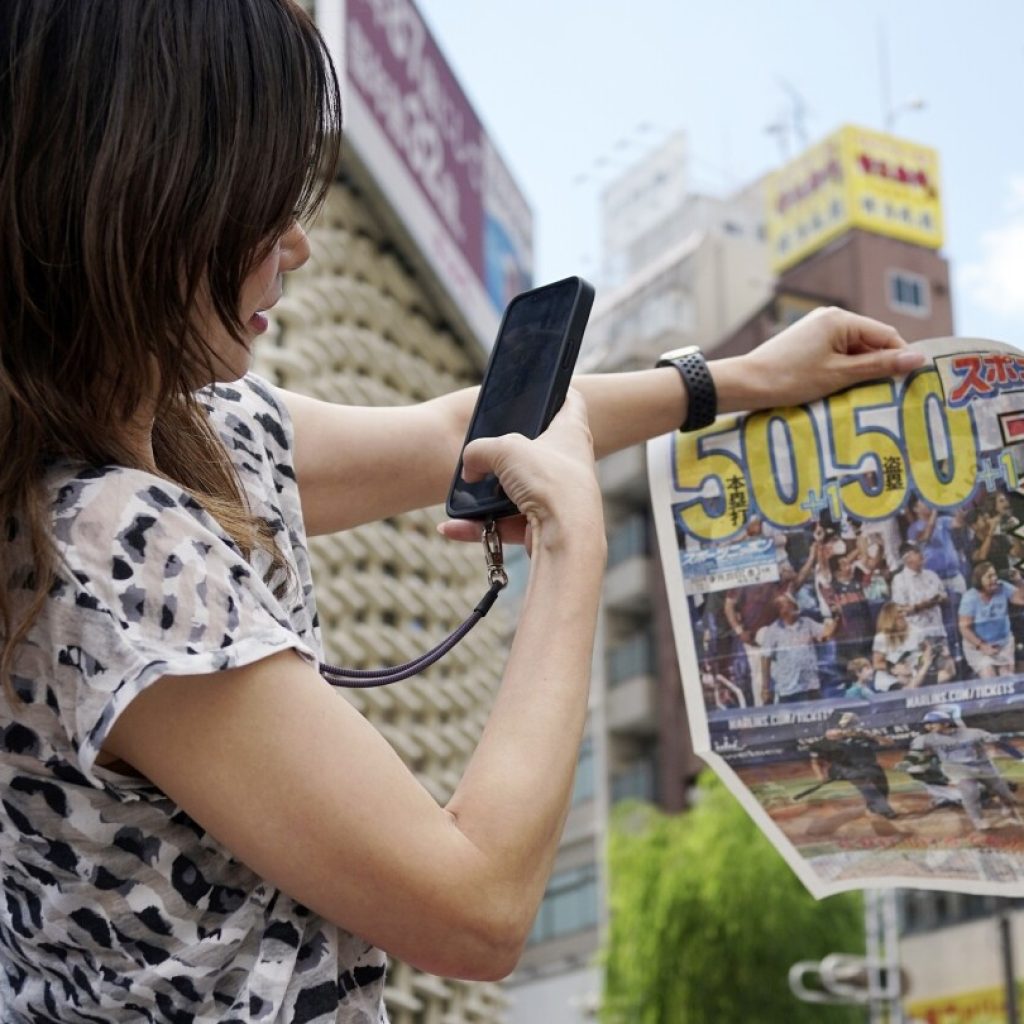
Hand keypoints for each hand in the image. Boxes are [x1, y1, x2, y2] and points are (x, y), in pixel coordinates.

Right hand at [437, 390, 603, 555]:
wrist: (566, 537)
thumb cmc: (548, 481)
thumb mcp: (504, 449)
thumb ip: (479, 450)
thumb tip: (470, 467)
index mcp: (571, 433)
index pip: (569, 402)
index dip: (554, 392)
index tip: (537, 390)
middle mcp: (568, 465)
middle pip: (533, 451)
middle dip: (503, 454)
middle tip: (481, 452)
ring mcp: (556, 498)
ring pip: (513, 492)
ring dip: (484, 496)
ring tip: (460, 495)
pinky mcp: (542, 527)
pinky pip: (503, 524)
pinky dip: (478, 526)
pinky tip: (451, 526)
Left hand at [722, 307, 924, 411]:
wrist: (746, 384)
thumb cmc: (791, 379)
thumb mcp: (839, 375)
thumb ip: (879, 366)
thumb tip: (918, 358)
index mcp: (840, 318)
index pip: (886, 335)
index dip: (900, 359)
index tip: (911, 383)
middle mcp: (830, 317)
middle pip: (871, 342)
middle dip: (881, 367)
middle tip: (892, 395)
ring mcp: (817, 329)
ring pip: (854, 351)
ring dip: (862, 371)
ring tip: (866, 396)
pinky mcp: (807, 343)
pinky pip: (837, 354)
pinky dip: (844, 371)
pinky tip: (844, 390)